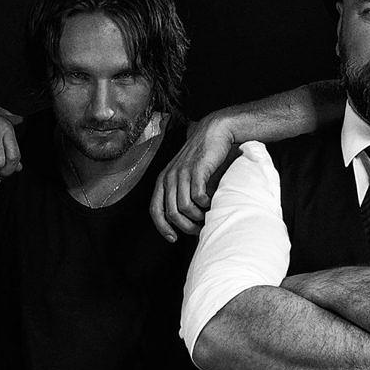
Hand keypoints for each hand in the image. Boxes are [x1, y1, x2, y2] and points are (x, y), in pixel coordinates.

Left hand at [150, 114, 237, 240]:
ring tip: (208, 217)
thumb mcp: (186, 173)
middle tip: (198, 230)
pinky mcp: (197, 170)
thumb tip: (187, 217)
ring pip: (184, 207)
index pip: (155, 209)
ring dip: (197, 217)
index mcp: (163, 179)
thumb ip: (182, 191)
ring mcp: (182, 173)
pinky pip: (198, 197)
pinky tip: (212, 203)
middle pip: (171, 213)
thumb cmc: (203, 155)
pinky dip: (206, 205)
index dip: (162, 227)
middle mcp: (170, 176)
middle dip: (185, 226)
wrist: (215, 131)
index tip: (173, 238)